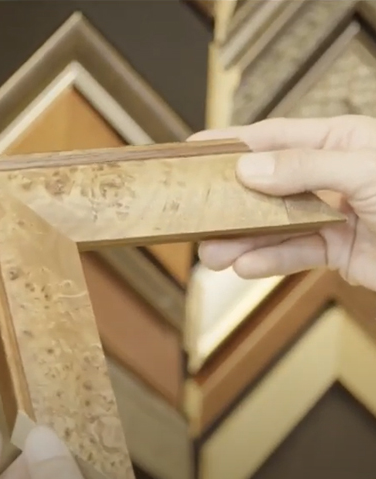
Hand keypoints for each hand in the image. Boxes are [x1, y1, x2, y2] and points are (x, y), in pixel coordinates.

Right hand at [190, 115, 375, 291]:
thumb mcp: (364, 170)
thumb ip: (305, 168)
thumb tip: (248, 167)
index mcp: (335, 143)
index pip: (272, 138)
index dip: (231, 143)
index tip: (195, 150)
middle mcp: (326, 177)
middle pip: (264, 187)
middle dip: (229, 202)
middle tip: (195, 214)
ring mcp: (329, 216)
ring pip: (274, 225)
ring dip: (241, 240)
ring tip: (210, 252)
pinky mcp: (335, 251)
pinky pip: (294, 254)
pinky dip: (269, 261)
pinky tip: (244, 265)